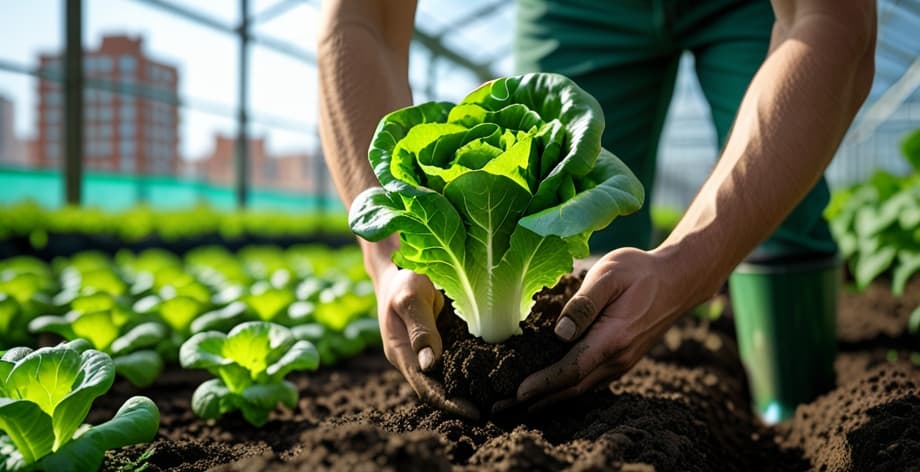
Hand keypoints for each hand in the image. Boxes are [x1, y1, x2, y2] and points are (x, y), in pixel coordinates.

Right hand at [374, 263, 479, 419]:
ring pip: (447, 377)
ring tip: (496, 399)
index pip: (426, 388)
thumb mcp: (410, 298)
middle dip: (462, 402)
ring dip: (468, 389)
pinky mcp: (439, 341)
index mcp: (401, 353)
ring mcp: (425, 350)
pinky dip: (470, 370)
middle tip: (493, 411)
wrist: (400, 266)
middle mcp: (414, 357)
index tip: (474, 413)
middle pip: (438, 388)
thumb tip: (429, 365)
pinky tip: (491, 374)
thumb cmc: (403, 279)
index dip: (449, 403)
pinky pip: (454, 360)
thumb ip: (420, 329)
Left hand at [515, 247, 692, 411]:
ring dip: (550, 397)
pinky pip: (590, 381)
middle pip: (572, 388)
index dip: (544, 383)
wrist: (678, 280)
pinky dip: (566, 388)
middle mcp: (618, 358)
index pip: (572, 369)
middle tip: (502, 406)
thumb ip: (583, 303)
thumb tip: (560, 333)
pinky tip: (549, 389)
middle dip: (537, 399)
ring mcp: (622, 362)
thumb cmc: (640, 272)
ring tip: (518, 403)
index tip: (518, 392)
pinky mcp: (622, 359)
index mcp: (613, 338)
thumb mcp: (608, 274)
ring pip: (581, 388)